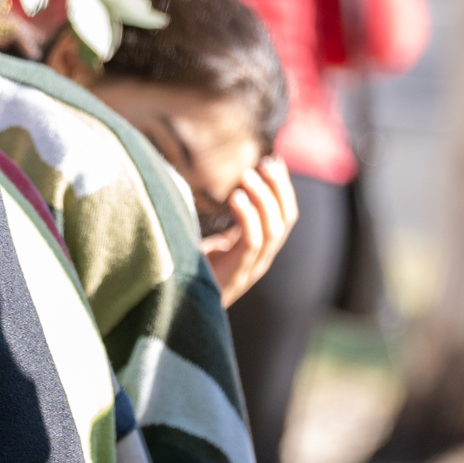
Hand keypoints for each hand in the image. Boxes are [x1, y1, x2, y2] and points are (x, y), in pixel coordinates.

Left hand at [199, 157, 300, 307]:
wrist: (177, 302)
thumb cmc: (193, 267)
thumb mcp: (218, 240)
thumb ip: (232, 220)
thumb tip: (236, 184)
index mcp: (260, 248)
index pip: (285, 215)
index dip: (283, 187)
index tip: (274, 160)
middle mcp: (262, 258)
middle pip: (286, 219)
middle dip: (279, 188)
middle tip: (265, 163)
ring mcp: (252, 268)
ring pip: (274, 229)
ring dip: (264, 198)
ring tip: (247, 175)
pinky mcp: (236, 273)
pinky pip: (252, 242)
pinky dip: (248, 216)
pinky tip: (236, 197)